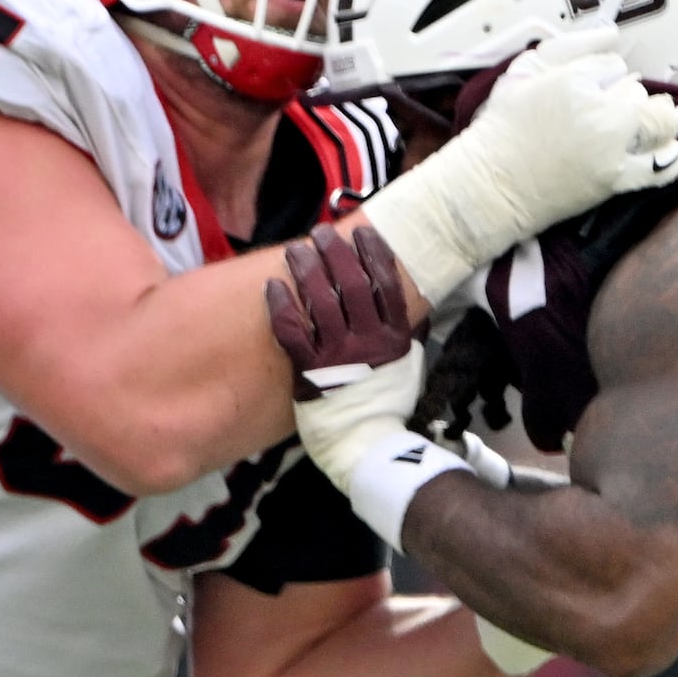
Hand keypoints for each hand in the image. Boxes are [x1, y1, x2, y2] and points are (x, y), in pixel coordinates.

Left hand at [272, 223, 449, 537]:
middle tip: (320, 235)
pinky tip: (272, 287)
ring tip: (297, 251)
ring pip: (321, 301)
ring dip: (307, 271)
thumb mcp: (405, 363)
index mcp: (395, 335)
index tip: (362, 235)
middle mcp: (368, 340)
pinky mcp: (310, 371)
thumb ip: (398, 332)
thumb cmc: (384, 401)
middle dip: (335, 255)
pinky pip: (292, 331)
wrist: (365, 442)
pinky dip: (281, 307)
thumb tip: (394, 304)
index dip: (373, 255)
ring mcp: (339, 355)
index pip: (386, 284)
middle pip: (350, 284)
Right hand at [464, 25, 677, 213]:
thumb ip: (567, 48)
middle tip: (599, 112)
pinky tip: (660, 151)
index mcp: (574, 82)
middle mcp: (600, 114)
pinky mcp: (617, 180)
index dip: (600, 76)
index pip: (613, 65)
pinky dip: (669, 156)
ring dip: (651, 121)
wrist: (488, 189)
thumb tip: (612, 34)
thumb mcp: (520, 75)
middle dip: (623, 98)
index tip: (581, 91)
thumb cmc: (498, 132)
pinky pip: (664, 165)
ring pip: (660, 122)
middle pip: (638, 92)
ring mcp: (613, 150)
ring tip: (633, 128)